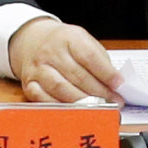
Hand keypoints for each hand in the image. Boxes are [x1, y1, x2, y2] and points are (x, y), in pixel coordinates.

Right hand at [6, 18, 120, 103]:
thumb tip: (114, 82)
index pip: (89, 56)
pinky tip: (74, 110)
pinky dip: (61, 107)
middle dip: (99, 91)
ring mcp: (38, 68)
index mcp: (68, 37)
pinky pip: (44, 99)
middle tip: (114, 100)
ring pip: (61, 88)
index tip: (119, 84)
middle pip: (77, 75)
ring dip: (83, 102)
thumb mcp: (82, 40)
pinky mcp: (29, 83)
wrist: (33, 39)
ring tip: (98, 107)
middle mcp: (51, 52)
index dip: (106, 72)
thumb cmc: (63, 43)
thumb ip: (98, 59)